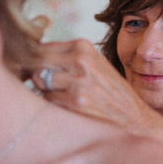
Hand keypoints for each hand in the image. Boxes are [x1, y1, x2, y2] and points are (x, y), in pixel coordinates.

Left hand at [30, 39, 161, 133]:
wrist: (134, 117)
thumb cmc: (110, 92)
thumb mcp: (94, 64)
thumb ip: (67, 57)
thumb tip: (29, 55)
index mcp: (83, 46)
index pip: (41, 46)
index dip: (32, 60)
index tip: (32, 70)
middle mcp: (80, 60)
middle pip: (35, 61)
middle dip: (32, 73)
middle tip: (37, 83)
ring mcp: (78, 80)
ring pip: (38, 80)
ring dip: (42, 89)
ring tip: (58, 94)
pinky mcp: (77, 101)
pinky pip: (47, 99)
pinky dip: (52, 104)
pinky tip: (67, 106)